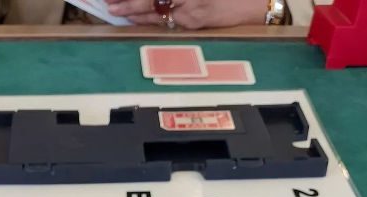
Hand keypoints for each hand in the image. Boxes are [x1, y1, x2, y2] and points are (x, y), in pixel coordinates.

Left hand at [107, 0, 269, 29]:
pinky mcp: (195, 24)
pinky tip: (137, 18)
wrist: (257, 2)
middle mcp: (188, 0)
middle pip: (152, 0)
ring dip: (134, 11)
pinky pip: (167, 19)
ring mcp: (191, 13)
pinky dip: (150, 18)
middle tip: (109, 3)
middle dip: (128, 2)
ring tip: (115, 10)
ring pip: (156, 12)